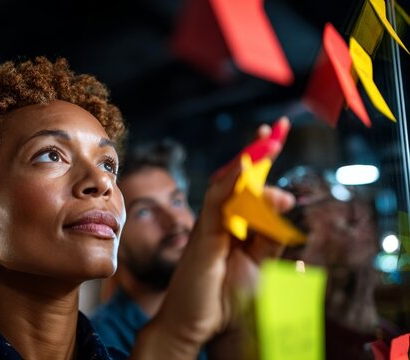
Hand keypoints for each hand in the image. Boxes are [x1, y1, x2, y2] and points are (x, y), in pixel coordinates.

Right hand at [130, 118, 293, 359]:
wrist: (193, 323)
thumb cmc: (221, 296)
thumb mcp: (258, 265)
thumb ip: (270, 236)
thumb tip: (284, 198)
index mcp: (233, 225)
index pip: (249, 186)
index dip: (261, 159)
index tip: (275, 132)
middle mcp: (219, 220)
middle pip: (238, 178)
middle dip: (257, 150)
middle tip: (276, 125)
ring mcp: (208, 227)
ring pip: (228, 187)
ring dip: (249, 162)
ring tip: (269, 140)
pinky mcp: (203, 238)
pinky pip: (215, 206)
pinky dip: (227, 185)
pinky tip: (242, 169)